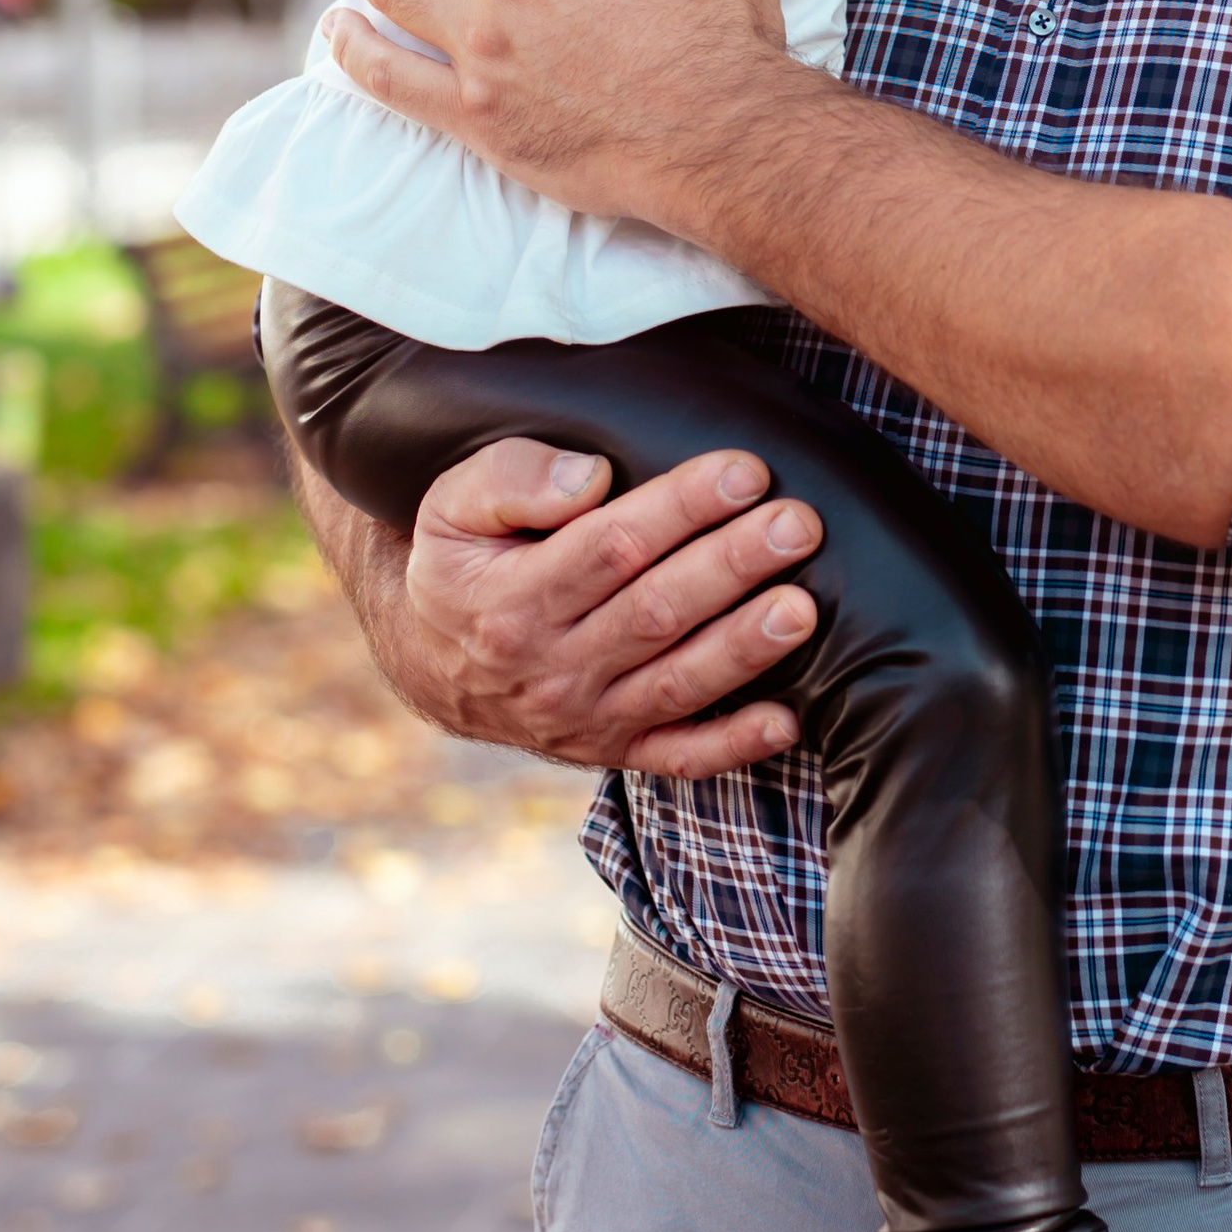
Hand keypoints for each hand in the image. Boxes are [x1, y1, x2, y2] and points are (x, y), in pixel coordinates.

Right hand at [387, 433, 820, 778]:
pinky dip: (734, 745)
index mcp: (512, 601)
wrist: (428, 661)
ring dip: (744, 647)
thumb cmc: (462, 563)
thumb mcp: (452, 505)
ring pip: (677, 683)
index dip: (682, 509)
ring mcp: (586, 718)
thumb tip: (590, 477)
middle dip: (733, 567)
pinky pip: (678, 758)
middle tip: (798, 526)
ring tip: (803, 608)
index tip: (745, 473)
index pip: (610, 548)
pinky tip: (789, 719)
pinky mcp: (612, 749)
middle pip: (656, 612)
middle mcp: (551, 668)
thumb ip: (512, 480)